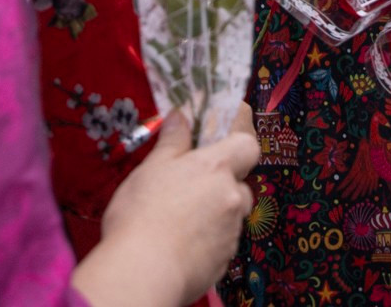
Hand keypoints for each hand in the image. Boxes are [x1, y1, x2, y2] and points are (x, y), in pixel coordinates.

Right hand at [76, 109, 259, 306]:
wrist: (143, 273)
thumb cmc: (142, 216)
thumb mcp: (151, 168)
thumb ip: (172, 142)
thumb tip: (181, 117)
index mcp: (216, 168)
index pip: (248, 143)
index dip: (240, 134)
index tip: (230, 127)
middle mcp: (231, 198)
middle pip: (240, 182)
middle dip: (222, 180)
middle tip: (192, 181)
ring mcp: (230, 232)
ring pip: (231, 213)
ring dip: (214, 210)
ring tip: (180, 214)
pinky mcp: (223, 261)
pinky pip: (221, 241)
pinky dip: (207, 238)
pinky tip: (181, 238)